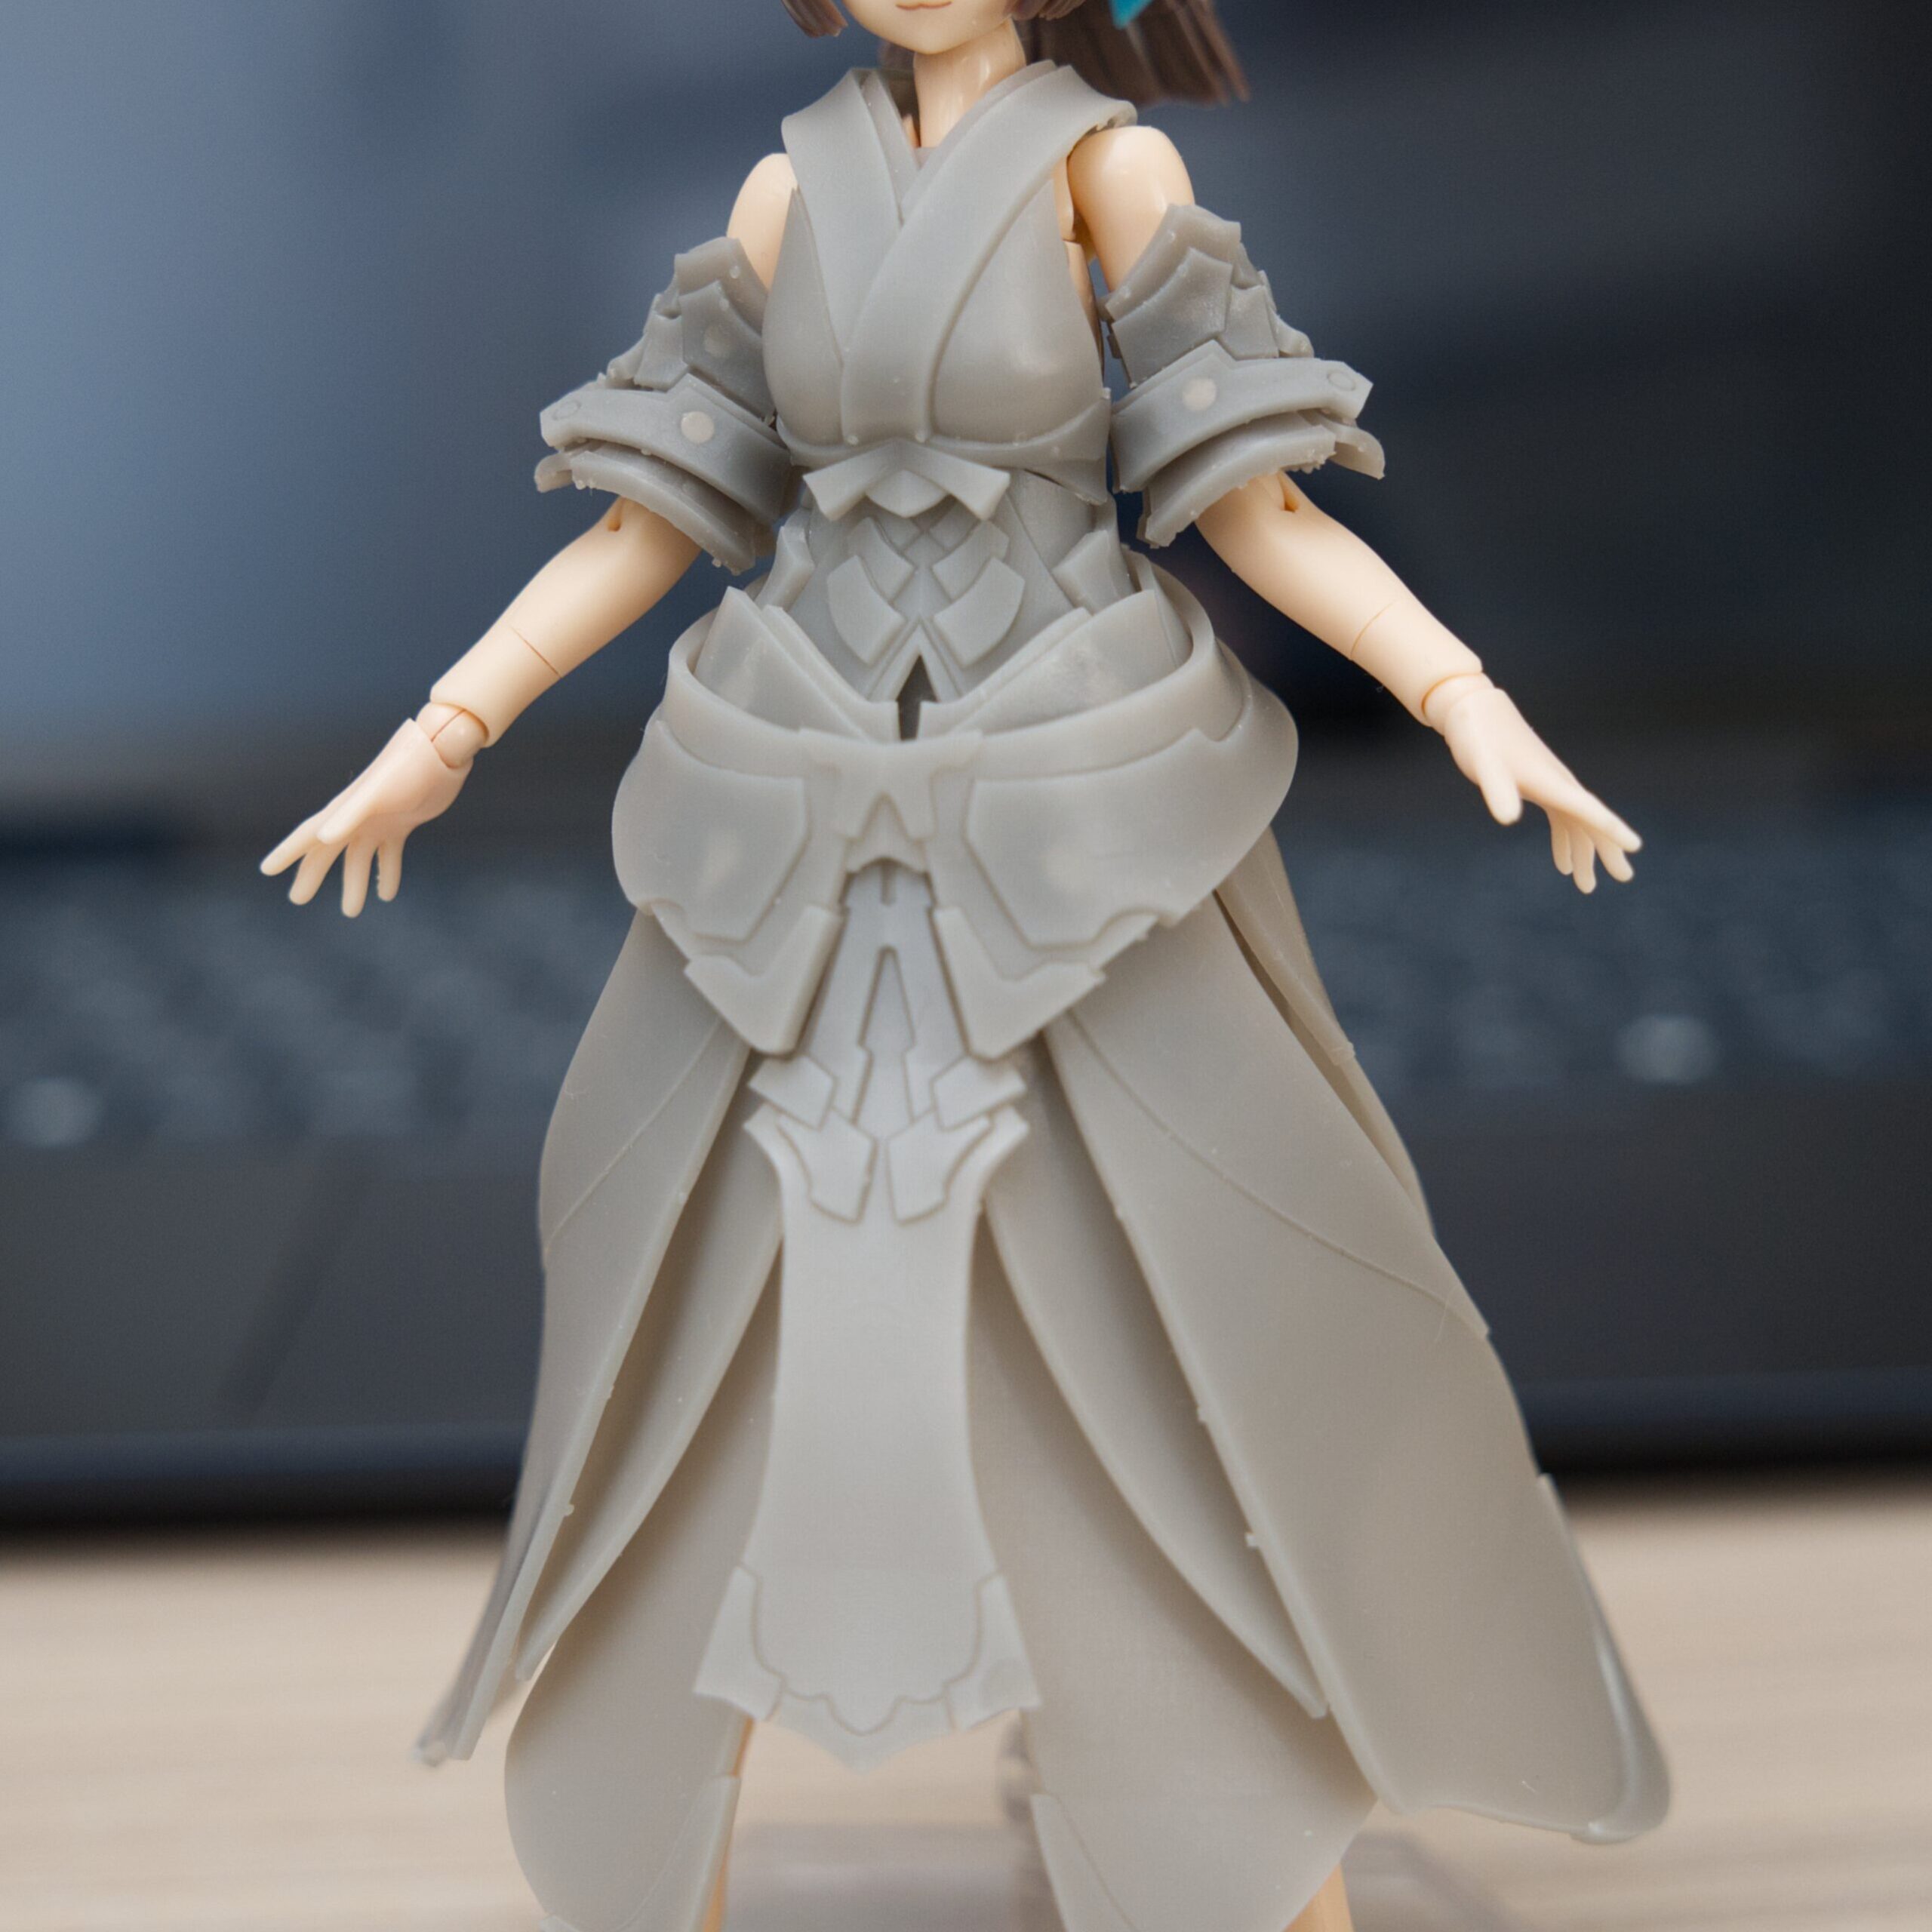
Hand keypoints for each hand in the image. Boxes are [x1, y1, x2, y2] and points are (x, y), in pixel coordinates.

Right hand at [261, 718, 470, 915]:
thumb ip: (350, 815)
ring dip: (355, 883)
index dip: (288, 853)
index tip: (267, 870)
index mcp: (343, 811)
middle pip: (327, 851)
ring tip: (351, 912)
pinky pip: (389, 854)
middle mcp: (356, 818)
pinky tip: (386, 895)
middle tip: (297, 899)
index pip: (308, 836)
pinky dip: (387, 873)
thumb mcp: (377, 794)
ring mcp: (378, 821)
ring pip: (359, 858)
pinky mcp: (401, 824)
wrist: (440, 753)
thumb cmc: (406, 768)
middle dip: (312, 874)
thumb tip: (324, 838)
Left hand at [1430, 678, 1640, 893]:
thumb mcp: (1483, 766)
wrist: (1472, 711)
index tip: (1635, 848)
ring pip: (1578, 823)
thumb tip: (1507, 819)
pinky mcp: (1538, 785)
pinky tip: (1562, 864)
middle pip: (1592, 820)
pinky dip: (1565, 840)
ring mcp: (1550, 784)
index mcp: (1552, 783)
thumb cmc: (1478, 738)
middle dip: (1608, 849)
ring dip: (1584, 852)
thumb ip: (1497, 790)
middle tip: (1624, 878)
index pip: (1589, 810)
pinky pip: (1562, 817)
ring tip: (1586, 886)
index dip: (1611, 830)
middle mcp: (1558, 784)